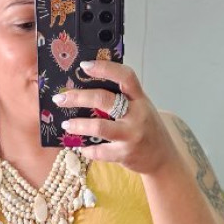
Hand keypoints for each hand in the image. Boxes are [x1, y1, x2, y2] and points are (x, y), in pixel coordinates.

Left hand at [52, 60, 177, 177]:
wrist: (162, 158)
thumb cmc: (146, 128)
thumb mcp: (141, 107)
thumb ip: (123, 97)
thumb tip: (89, 85)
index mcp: (141, 99)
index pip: (125, 76)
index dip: (105, 68)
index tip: (84, 65)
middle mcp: (137, 115)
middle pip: (104, 100)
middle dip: (78, 97)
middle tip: (60, 98)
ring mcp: (132, 135)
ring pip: (99, 127)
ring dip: (78, 125)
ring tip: (65, 123)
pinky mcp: (125, 154)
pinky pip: (99, 151)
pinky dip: (86, 149)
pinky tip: (80, 146)